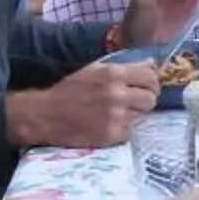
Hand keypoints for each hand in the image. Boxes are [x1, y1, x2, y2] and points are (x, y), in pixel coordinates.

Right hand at [10, 57, 159, 149]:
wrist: (46, 115)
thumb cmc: (70, 90)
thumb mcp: (95, 70)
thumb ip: (125, 67)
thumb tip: (152, 64)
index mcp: (113, 74)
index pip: (150, 76)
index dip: (151, 82)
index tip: (146, 86)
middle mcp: (117, 94)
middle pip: (151, 98)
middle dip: (145, 100)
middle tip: (135, 102)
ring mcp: (115, 117)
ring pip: (142, 115)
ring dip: (134, 115)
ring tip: (117, 113)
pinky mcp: (112, 135)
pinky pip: (131, 131)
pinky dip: (123, 129)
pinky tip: (109, 124)